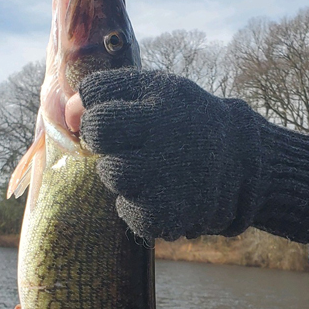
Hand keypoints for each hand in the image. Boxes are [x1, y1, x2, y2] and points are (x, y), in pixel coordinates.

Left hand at [74, 68, 308, 241]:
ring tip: (158, 170)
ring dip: (126, 173)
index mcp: (163, 97)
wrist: (248, 167)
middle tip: (135, 144)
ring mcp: (164, 177)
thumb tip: (60, 110)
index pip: (95, 96)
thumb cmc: (192, 125)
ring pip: (111, 174)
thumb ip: (111, 93)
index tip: (123, 118)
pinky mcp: (165, 216)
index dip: (100, 108)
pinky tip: (164, 195)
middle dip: (107, 139)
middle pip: (97, 132)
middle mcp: (164, 133)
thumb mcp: (162, 93)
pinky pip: (125, 211)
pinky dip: (139, 207)